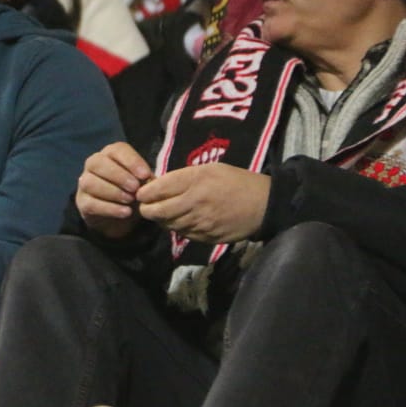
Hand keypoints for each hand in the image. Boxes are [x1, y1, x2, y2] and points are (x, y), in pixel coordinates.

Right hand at [75, 142, 152, 239]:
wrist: (120, 215)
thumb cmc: (132, 192)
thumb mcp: (143, 183)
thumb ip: (146, 179)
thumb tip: (149, 181)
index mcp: (110, 154)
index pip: (117, 150)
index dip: (131, 161)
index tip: (145, 175)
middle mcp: (93, 164)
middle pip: (98, 163)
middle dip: (118, 175)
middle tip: (135, 188)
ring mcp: (84, 183)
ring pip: (90, 182)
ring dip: (112, 191)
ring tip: (130, 200)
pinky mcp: (82, 202)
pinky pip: (91, 203)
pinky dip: (109, 208)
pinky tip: (125, 212)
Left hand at [136, 163, 270, 244]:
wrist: (264, 204)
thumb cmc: (236, 181)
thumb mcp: (210, 169)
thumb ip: (183, 177)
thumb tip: (158, 185)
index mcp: (195, 181)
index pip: (157, 189)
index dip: (144, 193)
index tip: (141, 193)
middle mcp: (194, 203)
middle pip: (156, 211)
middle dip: (146, 209)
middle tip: (145, 206)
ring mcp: (200, 222)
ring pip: (167, 225)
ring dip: (161, 220)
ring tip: (163, 213)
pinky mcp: (206, 237)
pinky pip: (182, 233)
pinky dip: (177, 227)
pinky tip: (181, 220)